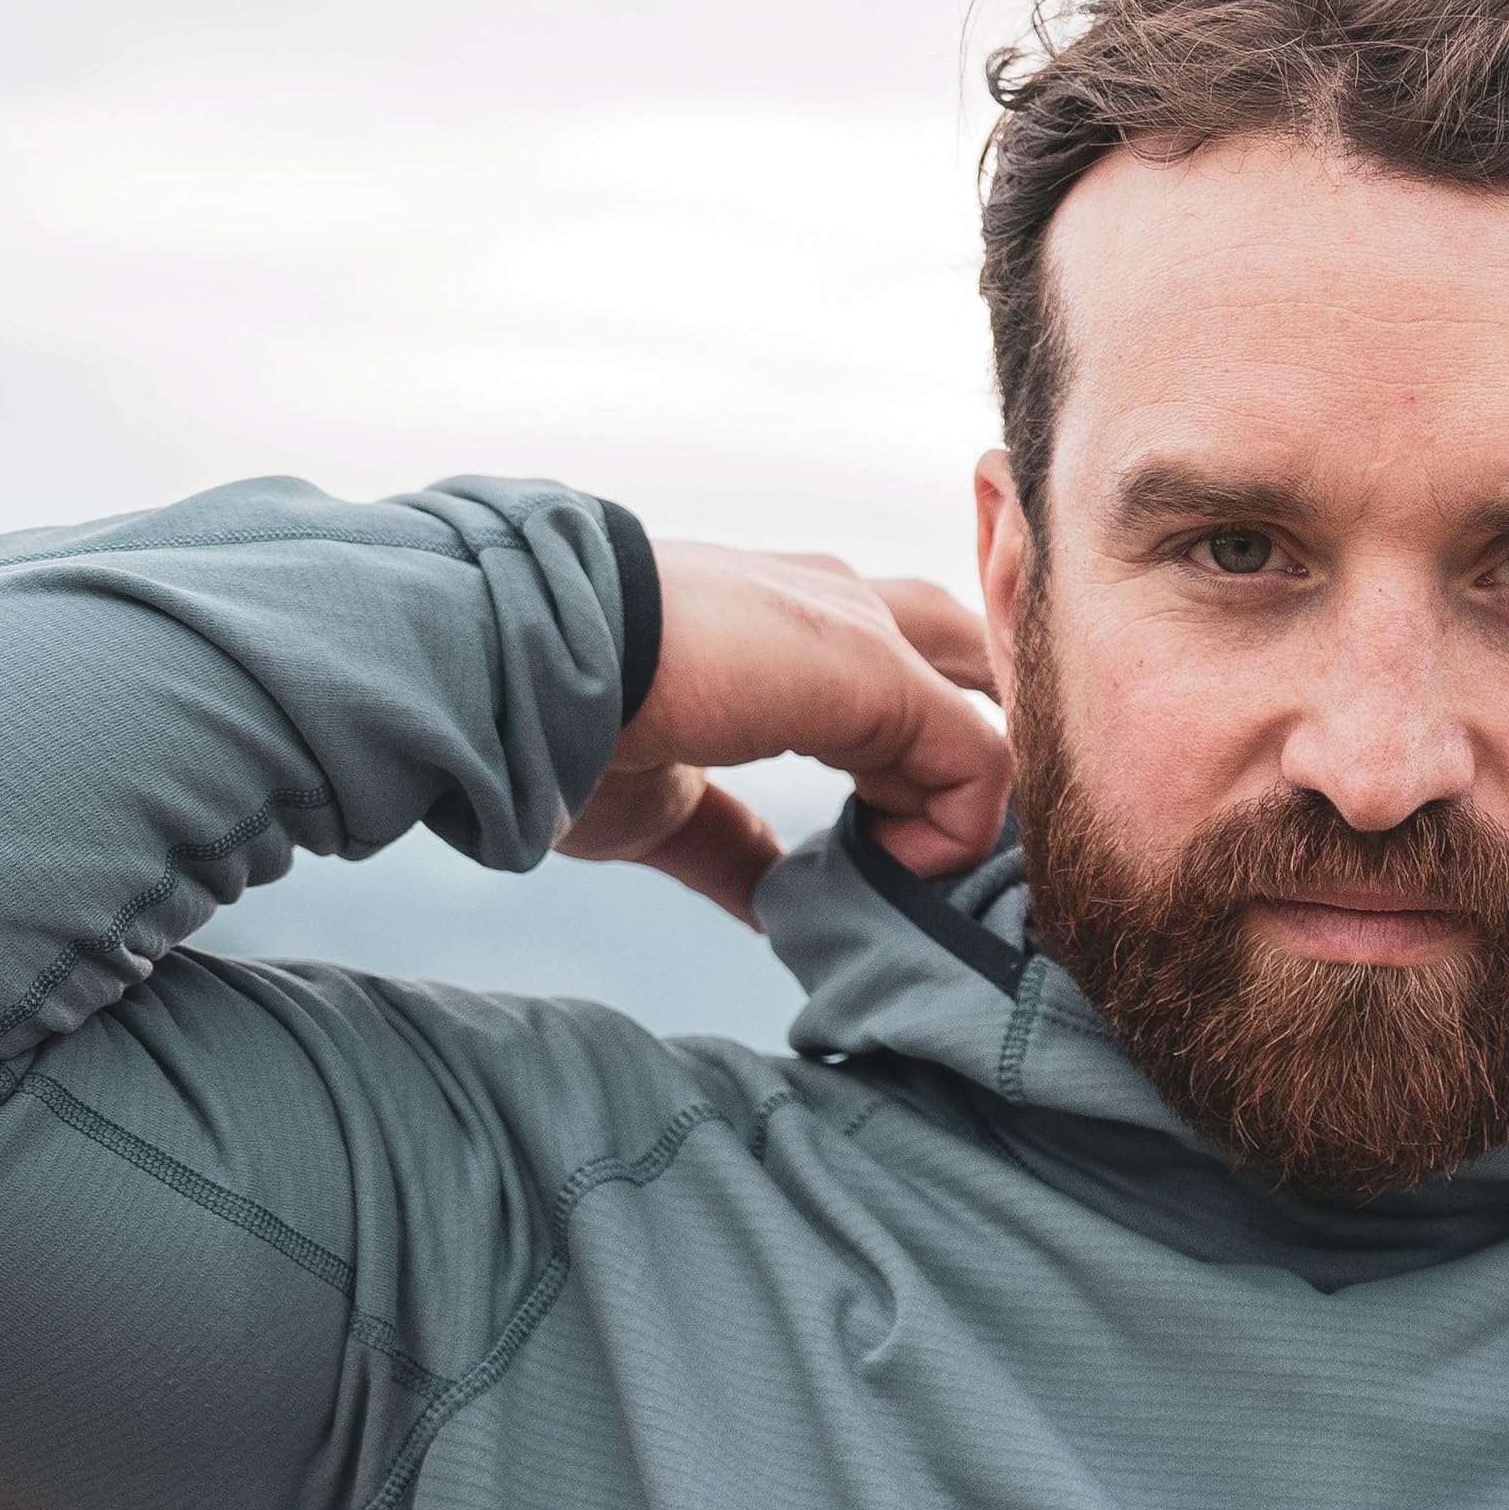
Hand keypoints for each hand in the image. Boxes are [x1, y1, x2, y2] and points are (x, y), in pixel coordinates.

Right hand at [559, 542, 1010, 925]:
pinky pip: (979, 754)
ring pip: (996, 707)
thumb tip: (778, 905)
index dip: (929, 766)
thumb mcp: (666, 803)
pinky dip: (961, 826)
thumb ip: (738, 846)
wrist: (513, 671)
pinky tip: (898, 866)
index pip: (916, 675)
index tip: (894, 854)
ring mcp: (863, 624)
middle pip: (980, 661)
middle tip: (948, 854)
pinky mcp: (876, 667)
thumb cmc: (562, 727)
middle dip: (986, 757)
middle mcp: (840, 604)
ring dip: (977, 803)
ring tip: (919, 869)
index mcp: (787, 626)